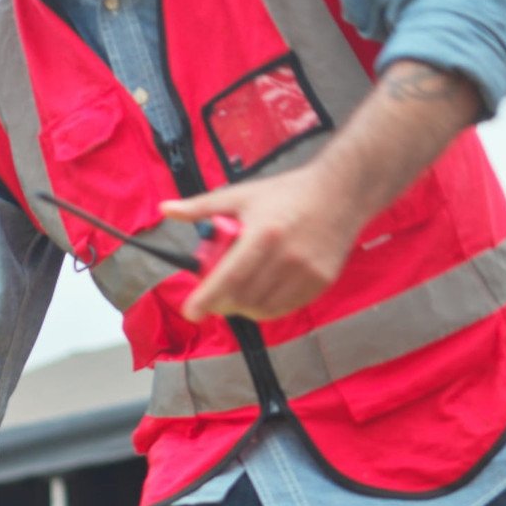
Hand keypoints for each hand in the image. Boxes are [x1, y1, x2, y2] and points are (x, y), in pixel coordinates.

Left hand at [162, 165, 367, 322]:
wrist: (340, 193)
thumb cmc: (287, 193)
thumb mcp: (242, 195)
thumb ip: (201, 207)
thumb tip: (165, 209)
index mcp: (264, 234)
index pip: (229, 277)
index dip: (207, 299)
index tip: (191, 312)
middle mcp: (287, 256)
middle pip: (243, 297)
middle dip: (222, 302)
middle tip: (213, 297)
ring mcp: (306, 272)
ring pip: (263, 308)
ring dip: (243, 306)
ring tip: (237, 293)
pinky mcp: (321, 282)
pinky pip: (285, 307)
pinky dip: (267, 307)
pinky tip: (260, 293)